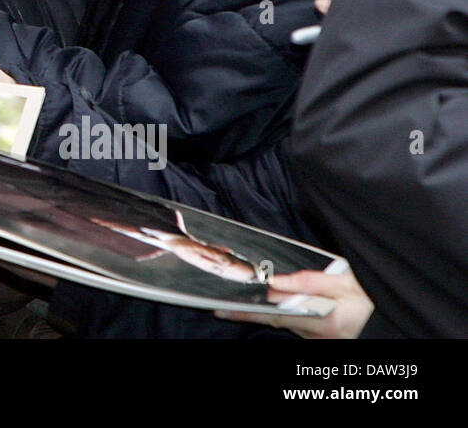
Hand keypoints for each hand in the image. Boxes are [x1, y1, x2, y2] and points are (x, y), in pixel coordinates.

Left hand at [215, 268, 373, 338]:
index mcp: (321, 321)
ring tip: (259, 297)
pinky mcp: (323, 336)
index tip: (222, 311)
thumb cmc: (376, 299)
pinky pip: (300, 323)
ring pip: (289, 321)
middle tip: (226, 301)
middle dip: (256, 308)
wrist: (398, 315)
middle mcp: (317, 334)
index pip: (273, 316)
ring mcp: (320, 338)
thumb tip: (277, 281)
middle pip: (277, 319)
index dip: (246, 313)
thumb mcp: (347, 284)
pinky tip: (287, 302)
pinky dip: (290, 312)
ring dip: (276, 309)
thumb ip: (310, 282)